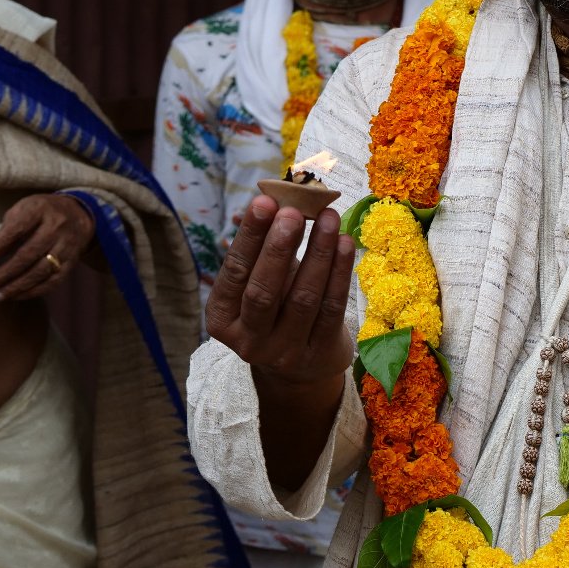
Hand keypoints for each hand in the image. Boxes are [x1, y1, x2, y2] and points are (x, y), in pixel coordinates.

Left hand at [0, 193, 96, 300]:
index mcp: (40, 210)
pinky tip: (17, 296)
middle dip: (7, 272)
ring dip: (18, 286)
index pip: (17, 229)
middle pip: (30, 253)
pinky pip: (53, 281)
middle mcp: (57, 228)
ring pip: (42, 270)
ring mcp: (67, 246)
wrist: (78, 215)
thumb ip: (7, 229)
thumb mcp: (23, 210)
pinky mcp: (72, 262)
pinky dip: (34, 291)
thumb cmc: (41, 213)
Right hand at [203, 196, 354, 387]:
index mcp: (223, 318)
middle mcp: (249, 340)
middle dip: (279, 247)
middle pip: (263, 291)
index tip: (265, 202)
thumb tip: (269, 199)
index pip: (234, 273)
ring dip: (318, 253)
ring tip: (330, 218)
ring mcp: (285, 351)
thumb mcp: (258, 284)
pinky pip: (331, 308)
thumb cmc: (276, 311)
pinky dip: (340, 273)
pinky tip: (345, 244)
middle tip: (294, 211)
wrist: (301, 369)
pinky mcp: (319, 354)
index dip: (250, 237)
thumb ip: (261, 249)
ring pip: (303, 298)